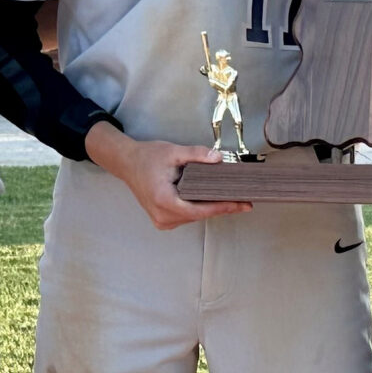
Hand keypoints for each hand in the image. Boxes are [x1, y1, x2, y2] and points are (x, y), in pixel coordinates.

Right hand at [86, 124, 249, 227]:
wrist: (127, 163)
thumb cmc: (147, 157)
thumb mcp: (173, 152)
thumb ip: (196, 155)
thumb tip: (218, 158)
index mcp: (164, 200)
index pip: (200, 210)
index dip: (223, 207)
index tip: (242, 204)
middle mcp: (162, 215)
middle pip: (199, 215)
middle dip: (221, 207)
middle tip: (244, 200)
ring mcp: (162, 220)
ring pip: (194, 217)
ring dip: (210, 208)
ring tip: (232, 199)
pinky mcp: (162, 219)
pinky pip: (187, 216)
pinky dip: (199, 208)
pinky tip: (212, 200)